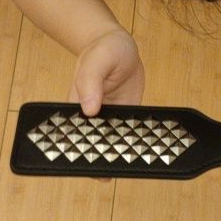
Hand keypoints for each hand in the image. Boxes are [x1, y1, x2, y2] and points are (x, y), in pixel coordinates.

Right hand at [68, 26, 144, 181]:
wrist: (120, 46)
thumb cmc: (103, 50)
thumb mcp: (97, 60)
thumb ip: (90, 81)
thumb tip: (89, 109)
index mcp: (76, 107)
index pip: (74, 136)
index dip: (79, 152)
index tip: (87, 167)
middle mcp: (92, 117)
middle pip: (93, 145)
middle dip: (100, 160)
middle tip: (111, 173)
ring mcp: (110, 119)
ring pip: (113, 143)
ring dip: (121, 154)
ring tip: (130, 167)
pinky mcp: (127, 117)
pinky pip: (130, 134)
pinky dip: (137, 143)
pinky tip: (147, 153)